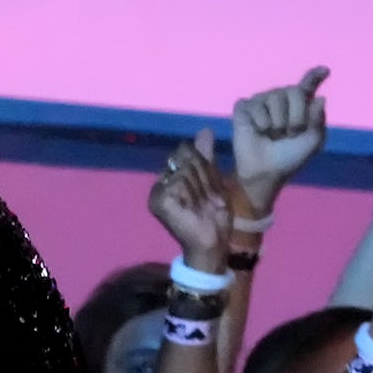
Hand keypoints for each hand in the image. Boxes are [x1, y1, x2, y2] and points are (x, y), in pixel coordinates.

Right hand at [149, 129, 231, 263]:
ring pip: (184, 170)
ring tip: (204, 204)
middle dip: (202, 176)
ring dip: (201, 186)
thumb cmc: (213, 215)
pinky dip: (193, 193)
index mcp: (170, 180)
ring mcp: (159, 192)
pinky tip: (195, 208)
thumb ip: (206, 157)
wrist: (211, 242)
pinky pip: (180, 181)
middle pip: (184, 159)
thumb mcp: (213, 181)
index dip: (201, 165)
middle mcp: (160, 184)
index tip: (210, 187)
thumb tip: (204, 130)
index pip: (183, 153)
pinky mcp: (160, 200)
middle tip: (208, 199)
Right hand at [231, 67, 328, 214]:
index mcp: (301, 106)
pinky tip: (257, 130)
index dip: (315, 76)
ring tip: (272, 134)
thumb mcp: (312, 141)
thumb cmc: (290, 157)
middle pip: (293, 90)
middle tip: (289, 133)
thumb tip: (320, 98)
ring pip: (273, 96)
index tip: (325, 70)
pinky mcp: (244, 109)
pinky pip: (253, 104)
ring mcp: (262, 102)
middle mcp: (282, 100)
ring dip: (276, 120)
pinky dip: (258, 119)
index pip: (308, 85)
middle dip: (295, 114)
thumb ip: (318, 119)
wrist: (266, 171)